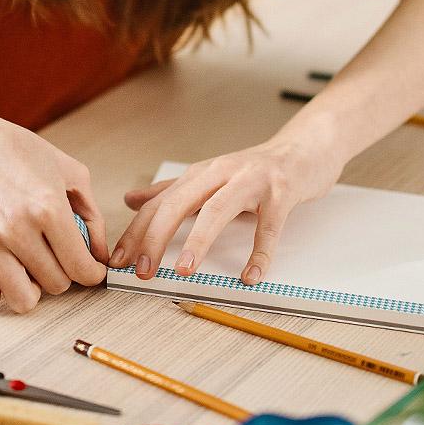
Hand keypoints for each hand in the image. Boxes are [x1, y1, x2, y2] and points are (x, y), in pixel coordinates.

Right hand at [0, 107, 107, 312]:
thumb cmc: (16, 153)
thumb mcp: (69, 171)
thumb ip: (92, 215)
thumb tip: (100, 254)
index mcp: (48, 208)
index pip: (81, 268)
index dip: (93, 273)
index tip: (90, 269)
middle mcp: (17, 228)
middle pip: (57, 284)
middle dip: (64, 273)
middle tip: (57, 256)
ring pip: (24, 299)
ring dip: (34, 288)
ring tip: (32, 268)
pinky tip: (4, 276)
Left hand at [109, 132, 343, 284]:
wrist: (305, 149)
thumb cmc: (256, 169)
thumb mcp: (209, 176)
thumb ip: (171, 190)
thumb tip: (130, 200)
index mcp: (200, 174)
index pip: (159, 203)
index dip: (136, 232)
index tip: (119, 260)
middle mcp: (221, 174)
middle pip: (179, 203)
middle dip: (156, 237)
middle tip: (142, 270)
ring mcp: (252, 182)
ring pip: (217, 211)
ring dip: (198, 241)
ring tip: (183, 270)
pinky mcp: (281, 194)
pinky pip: (268, 228)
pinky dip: (259, 254)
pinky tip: (250, 275)